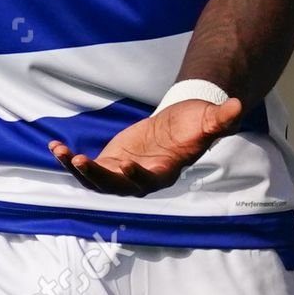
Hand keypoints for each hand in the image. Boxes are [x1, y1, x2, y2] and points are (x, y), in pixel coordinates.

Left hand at [48, 96, 242, 196]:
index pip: (147, 182)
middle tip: (82, 161)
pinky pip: (87, 168)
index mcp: (163, 172)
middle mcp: (140, 179)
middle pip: (116, 187)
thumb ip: (220, 119)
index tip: (124, 165)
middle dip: (98, 177)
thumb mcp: (206, 120)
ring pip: (96, 182)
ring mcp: (122, 173)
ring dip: (78, 170)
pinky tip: (54, 146)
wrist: (179, 125)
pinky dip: (70, 160)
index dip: (135, 177)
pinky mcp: (110, 164)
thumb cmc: (195, 124)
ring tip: (62, 153)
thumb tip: (238, 107)